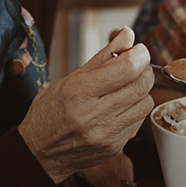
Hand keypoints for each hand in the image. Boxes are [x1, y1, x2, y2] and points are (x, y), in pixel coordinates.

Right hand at [20, 27, 154, 182]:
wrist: (40, 152)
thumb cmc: (51, 111)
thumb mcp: (70, 78)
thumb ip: (103, 56)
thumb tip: (127, 34)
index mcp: (79, 91)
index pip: (125, 69)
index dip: (140, 55)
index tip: (140, 50)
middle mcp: (93, 114)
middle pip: (141, 85)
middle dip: (144, 70)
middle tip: (136, 66)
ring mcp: (105, 134)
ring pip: (145, 103)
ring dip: (142, 91)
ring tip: (126, 88)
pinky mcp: (114, 147)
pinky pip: (139, 122)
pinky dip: (135, 110)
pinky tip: (120, 107)